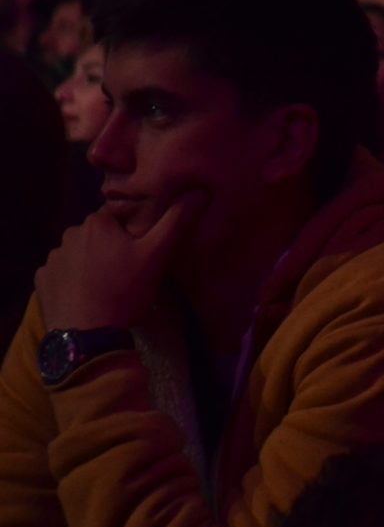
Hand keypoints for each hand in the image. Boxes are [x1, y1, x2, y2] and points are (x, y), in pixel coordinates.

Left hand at [33, 192, 203, 337]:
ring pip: (78, 254)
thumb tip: (200, 191)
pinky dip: (72, 281)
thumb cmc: (125, 290)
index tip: (141, 253)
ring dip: (90, 264)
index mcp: (96, 223)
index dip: (131, 233)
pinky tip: (86, 296)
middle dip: (109, 247)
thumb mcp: (158, 254)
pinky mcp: (42, 281)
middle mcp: (69, 235)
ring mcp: (52, 259)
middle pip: (96, 236)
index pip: (117, 218)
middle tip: (127, 272)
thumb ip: (177, 221)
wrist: (88, 335)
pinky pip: (60, 274)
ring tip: (107, 287)